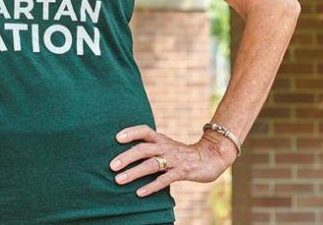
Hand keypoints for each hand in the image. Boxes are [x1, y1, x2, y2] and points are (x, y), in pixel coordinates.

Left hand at [110, 124, 235, 196]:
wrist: (211, 157)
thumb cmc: (183, 153)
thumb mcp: (167, 146)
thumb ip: (151, 148)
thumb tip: (126, 154)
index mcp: (161, 139)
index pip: (144, 131)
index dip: (131, 132)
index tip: (116, 138)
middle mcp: (166, 147)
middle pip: (143, 149)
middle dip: (126, 157)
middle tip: (111, 166)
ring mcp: (174, 160)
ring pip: (151, 164)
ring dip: (134, 172)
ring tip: (119, 180)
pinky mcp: (181, 172)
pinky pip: (164, 179)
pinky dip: (151, 186)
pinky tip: (139, 193)